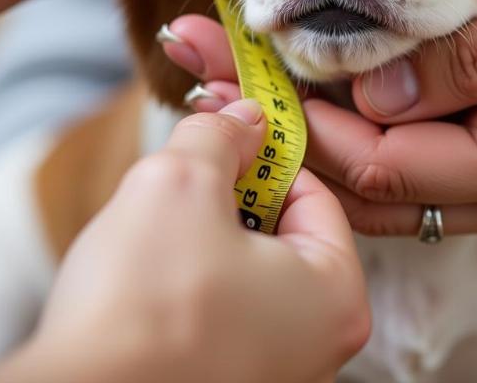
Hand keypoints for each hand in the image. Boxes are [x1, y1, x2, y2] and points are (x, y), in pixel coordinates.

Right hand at [0, 101, 368, 382]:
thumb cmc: (140, 306)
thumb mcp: (181, 181)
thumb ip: (221, 136)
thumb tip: (243, 120)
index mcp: (336, 297)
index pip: (313, 194)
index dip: (264, 156)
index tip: (227, 137)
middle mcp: (319, 349)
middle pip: (282, 234)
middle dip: (229, 199)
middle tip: (185, 182)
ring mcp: (274, 375)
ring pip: (245, 273)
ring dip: (204, 241)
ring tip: (158, 238)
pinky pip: (221, 316)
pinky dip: (190, 288)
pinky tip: (150, 284)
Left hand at [160, 0, 476, 240]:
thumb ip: (476, 57)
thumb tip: (376, 90)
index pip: (385, 160)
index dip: (301, 122)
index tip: (233, 72)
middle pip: (363, 176)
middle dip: (275, 122)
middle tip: (200, 64)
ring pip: (372, 174)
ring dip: (296, 124)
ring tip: (223, 74)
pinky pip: (397, 160)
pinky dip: (339, 126)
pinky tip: (293, 88)